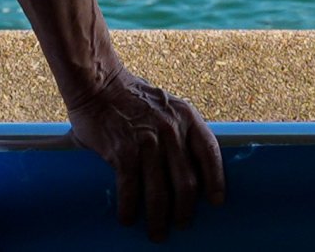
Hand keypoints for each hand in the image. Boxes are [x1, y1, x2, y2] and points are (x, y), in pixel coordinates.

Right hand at [66, 68, 226, 240]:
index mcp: (186, 117)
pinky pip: (130, 189)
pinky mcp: (123, 152)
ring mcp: (147, 142)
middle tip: (181, 225)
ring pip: (160, 192)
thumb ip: (176, 129)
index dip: (216, 179)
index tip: (216, 201)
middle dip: (185, 210)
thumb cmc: (131, 97)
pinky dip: (129, 208)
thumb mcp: (166, 106)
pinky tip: (127, 219)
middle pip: (186, 181)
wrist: (98, 82)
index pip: (209, 152)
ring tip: (157, 233)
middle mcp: (171, 130)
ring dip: (159, 218)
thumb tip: (183, 164)